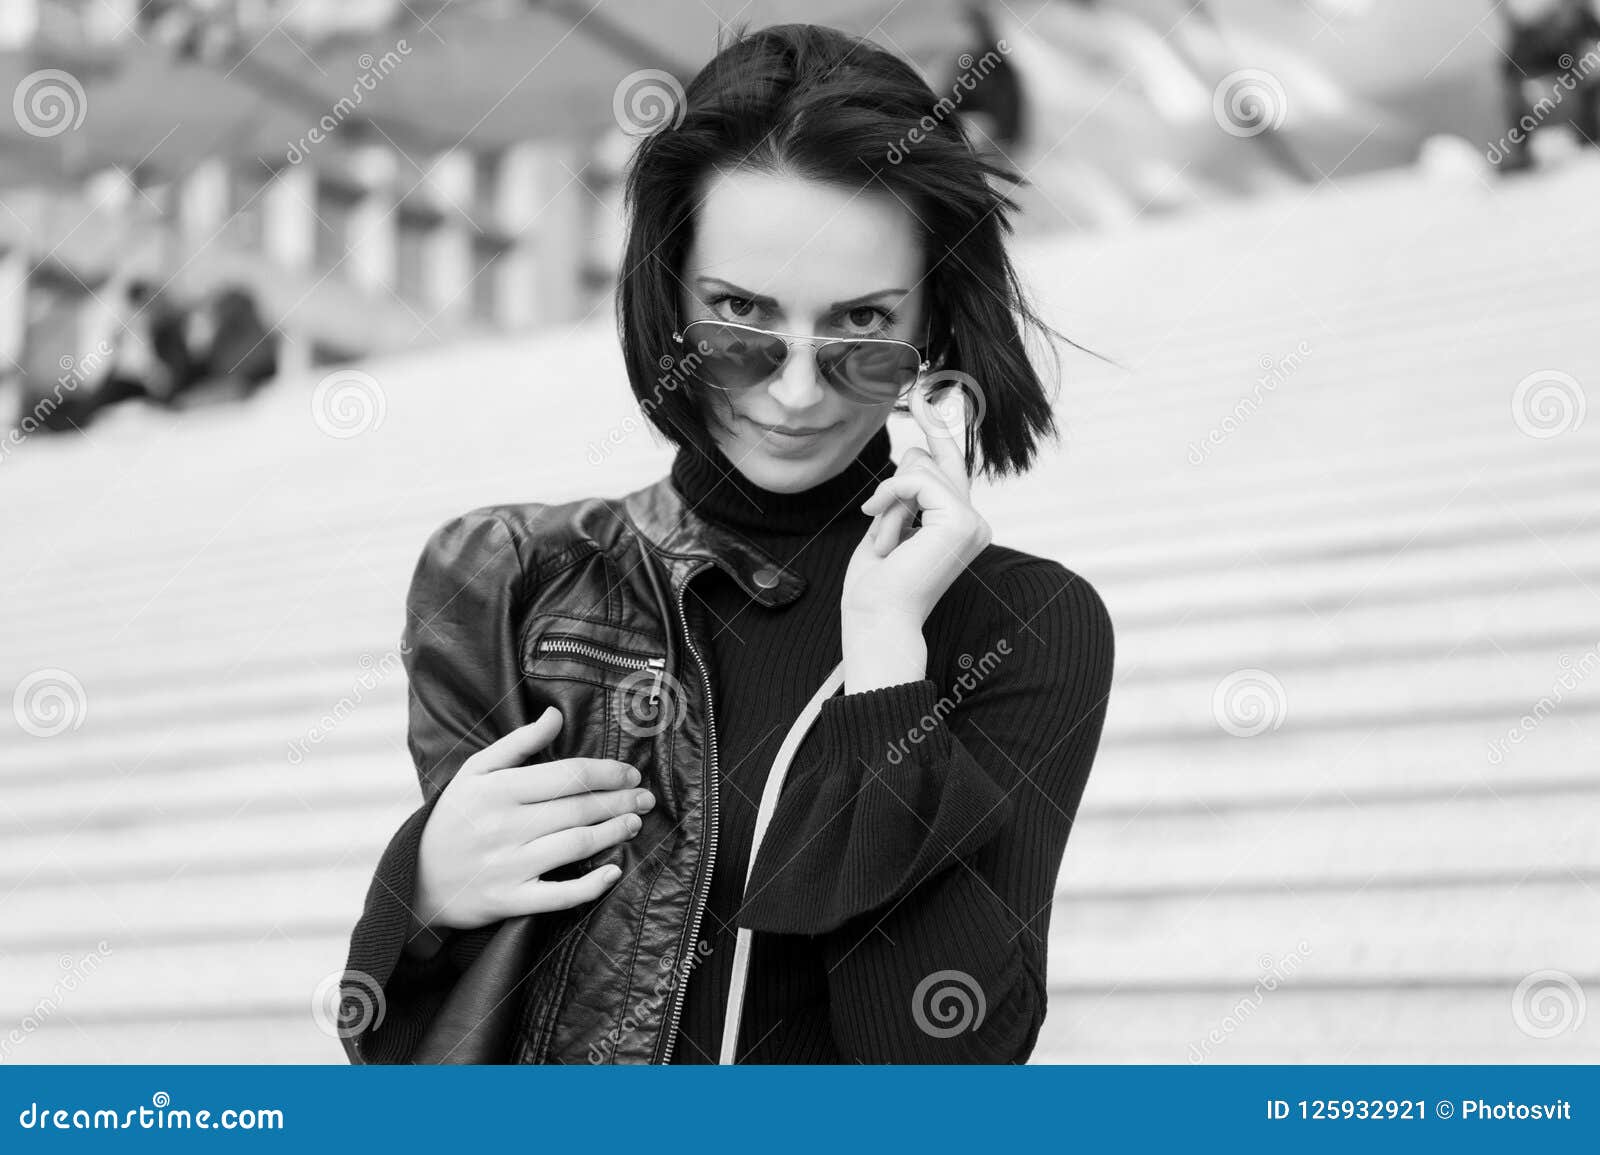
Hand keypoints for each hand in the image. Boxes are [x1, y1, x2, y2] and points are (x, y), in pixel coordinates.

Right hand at [412, 707, 655, 933]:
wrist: (416, 879)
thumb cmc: (455, 818)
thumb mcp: (476, 771)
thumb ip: (519, 742)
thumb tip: (557, 714)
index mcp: (498, 789)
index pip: (567, 775)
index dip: (607, 773)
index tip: (630, 773)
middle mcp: (504, 826)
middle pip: (579, 809)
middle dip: (620, 801)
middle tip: (645, 798)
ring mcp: (508, 866)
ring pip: (576, 846)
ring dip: (614, 833)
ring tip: (634, 823)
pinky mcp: (509, 900)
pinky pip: (559, 895)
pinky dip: (591, 886)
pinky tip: (614, 872)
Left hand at [842, 383, 992, 626]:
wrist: (878, 620)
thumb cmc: (877, 587)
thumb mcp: (889, 526)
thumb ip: (907, 492)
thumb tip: (917, 451)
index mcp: (958, 525)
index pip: (949, 464)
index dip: (937, 429)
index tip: (924, 396)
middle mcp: (973, 522)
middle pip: (932, 459)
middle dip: (895, 486)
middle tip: (883, 534)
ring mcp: (972, 521)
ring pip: (921, 468)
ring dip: (890, 503)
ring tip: (887, 543)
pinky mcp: (961, 520)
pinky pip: (917, 478)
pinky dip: (891, 497)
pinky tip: (884, 530)